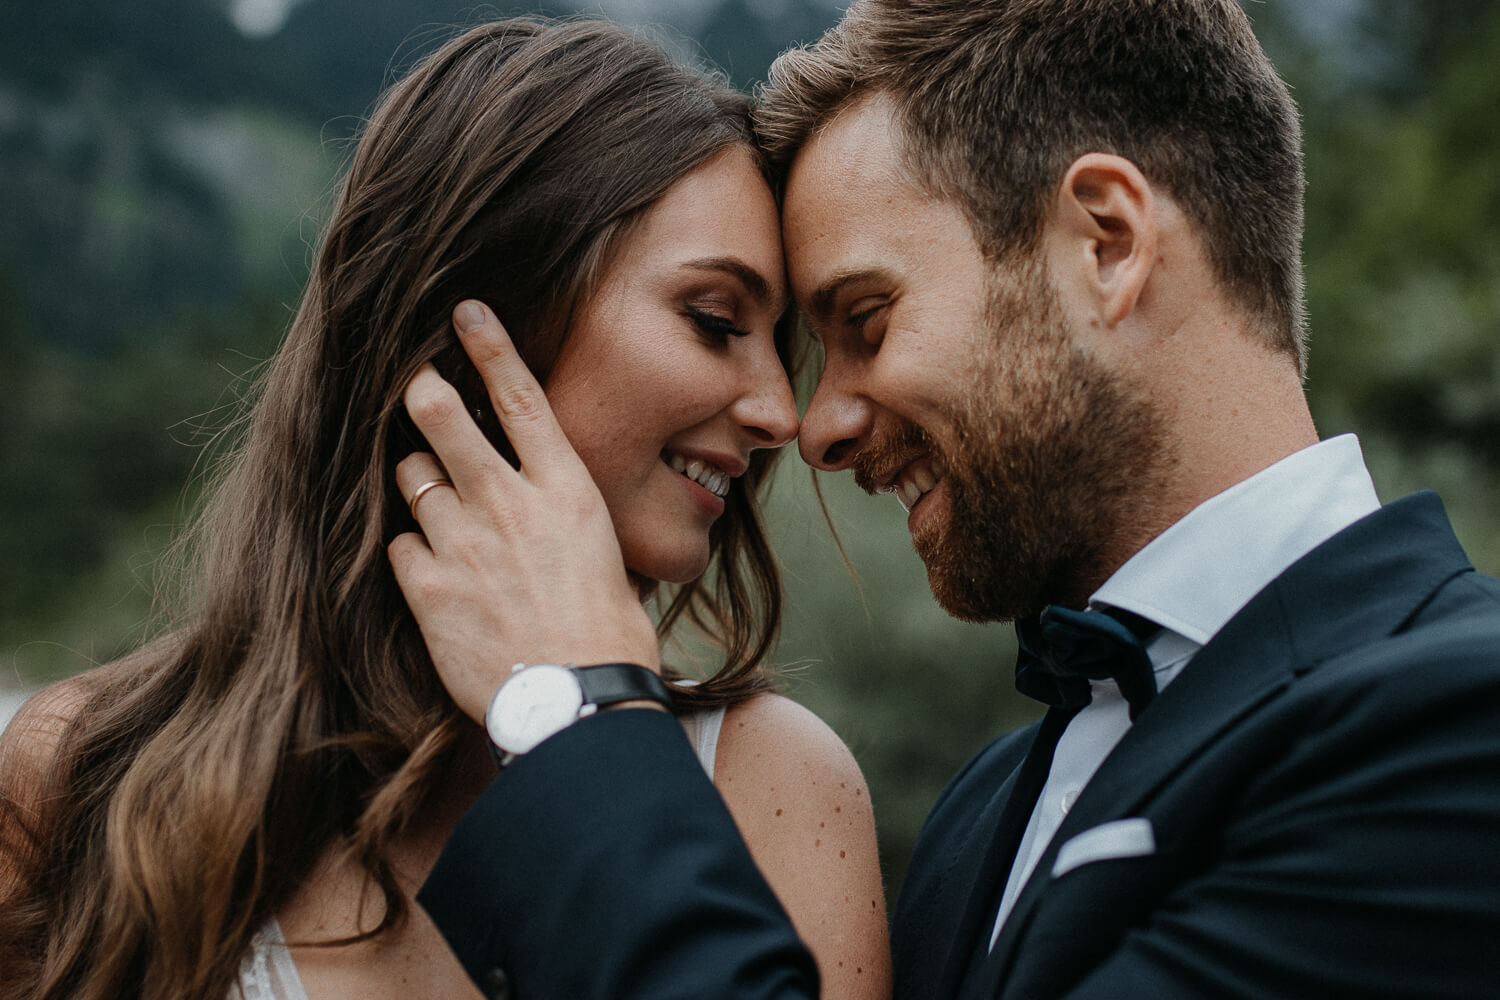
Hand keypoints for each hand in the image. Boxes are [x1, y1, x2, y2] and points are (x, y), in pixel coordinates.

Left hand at [388, 300, 660, 723]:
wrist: (580, 697)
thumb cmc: (607, 631)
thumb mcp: (603, 552)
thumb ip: (561, 515)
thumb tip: (543, 502)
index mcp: (565, 488)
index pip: (520, 397)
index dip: (488, 347)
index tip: (466, 312)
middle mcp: (509, 502)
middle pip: (443, 417)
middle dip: (422, 392)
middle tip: (417, 386)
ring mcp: (464, 542)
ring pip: (412, 475)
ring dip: (418, 476)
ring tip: (433, 494)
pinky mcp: (429, 588)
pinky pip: (402, 545)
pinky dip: (414, 548)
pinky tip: (435, 569)